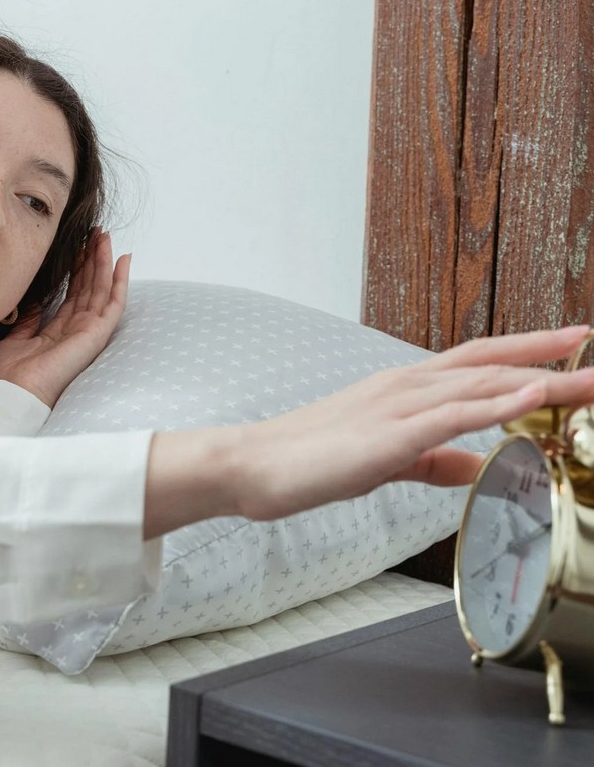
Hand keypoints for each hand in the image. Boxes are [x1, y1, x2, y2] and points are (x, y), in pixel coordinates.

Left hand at [0, 228, 130, 407]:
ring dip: (105, 261)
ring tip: (105, 236)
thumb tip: (35, 300)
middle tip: (94, 232)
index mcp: (56, 334)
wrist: (8, 395)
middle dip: (92, 259)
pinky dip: (120, 281)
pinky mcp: (96, 335)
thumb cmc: (6, 376)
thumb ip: (29, 319)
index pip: (71, 296)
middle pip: (89, 289)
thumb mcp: (14, 338)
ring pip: (102, 290)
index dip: (75, 270)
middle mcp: (75, 332)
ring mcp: (88, 333)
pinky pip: (114, 304)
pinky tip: (123, 259)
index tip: (76, 246)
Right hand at [145, 325, 593, 537]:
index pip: (475, 364)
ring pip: (479, 384)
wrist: (252, 465)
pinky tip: (536, 392)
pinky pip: (452, 414)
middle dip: (547, 356)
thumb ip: (431, 459)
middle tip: (593, 348)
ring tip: (588, 375)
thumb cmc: (306, 461)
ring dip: (540, 377)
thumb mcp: (381, 460)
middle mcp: (403, 386)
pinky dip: (498, 402)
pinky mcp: (387, 434)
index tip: (570, 347)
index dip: (525, 353)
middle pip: (488, 364)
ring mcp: (395, 406)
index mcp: (400, 389)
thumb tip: (475, 464)